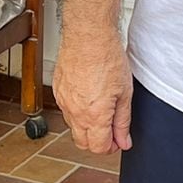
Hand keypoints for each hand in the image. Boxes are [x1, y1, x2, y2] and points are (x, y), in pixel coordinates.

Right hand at [53, 22, 133, 155]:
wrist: (88, 34)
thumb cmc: (107, 57)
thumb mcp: (124, 93)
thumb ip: (123, 121)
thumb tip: (123, 140)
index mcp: (94, 116)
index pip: (98, 148)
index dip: (110, 147)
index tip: (118, 140)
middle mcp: (75, 112)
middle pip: (83, 143)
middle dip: (97, 141)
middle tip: (111, 128)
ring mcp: (63, 101)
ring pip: (73, 126)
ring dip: (87, 126)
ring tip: (101, 107)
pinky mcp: (58, 90)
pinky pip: (66, 109)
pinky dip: (77, 110)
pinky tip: (89, 96)